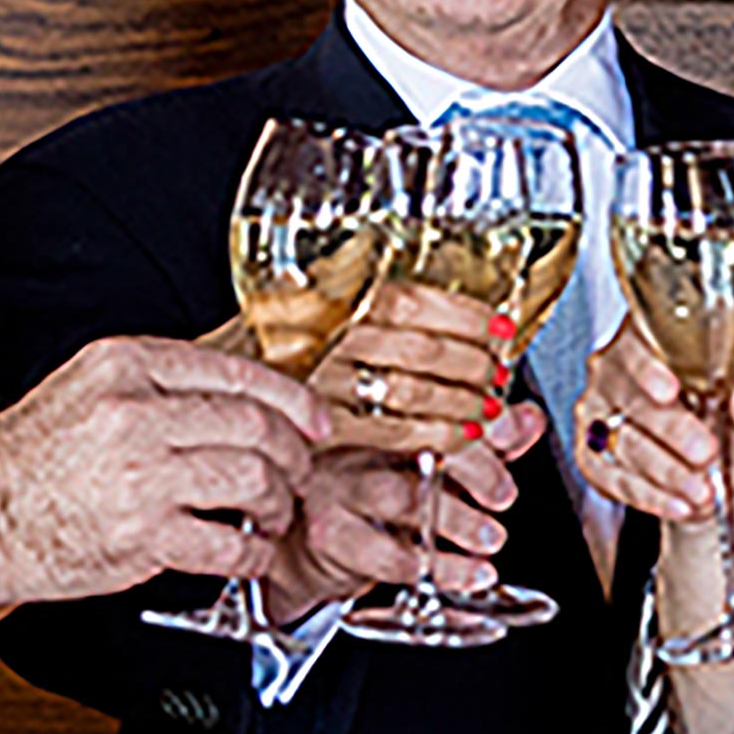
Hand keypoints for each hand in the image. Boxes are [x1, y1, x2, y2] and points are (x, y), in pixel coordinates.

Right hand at [0, 335, 319, 609]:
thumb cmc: (22, 460)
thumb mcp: (85, 390)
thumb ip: (153, 387)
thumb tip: (230, 400)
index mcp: (124, 366)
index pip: (237, 373)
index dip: (292, 399)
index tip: (313, 420)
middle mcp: (136, 413)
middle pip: (256, 425)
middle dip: (293, 455)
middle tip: (297, 473)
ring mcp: (141, 475)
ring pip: (252, 479)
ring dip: (278, 503)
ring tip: (271, 515)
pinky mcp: (141, 535)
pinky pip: (227, 543)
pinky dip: (250, 553)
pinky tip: (245, 553)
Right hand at [274, 405, 536, 612]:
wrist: (307, 540)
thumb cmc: (371, 492)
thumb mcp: (432, 461)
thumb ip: (484, 441)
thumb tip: (529, 418)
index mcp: (383, 411)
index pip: (432, 401)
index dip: (475, 414)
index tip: (508, 432)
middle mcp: (355, 440)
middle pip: (416, 440)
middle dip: (471, 466)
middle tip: (503, 495)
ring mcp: (337, 484)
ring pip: (399, 495)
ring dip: (454, 519)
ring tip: (491, 539)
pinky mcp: (329, 532)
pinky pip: (381, 551)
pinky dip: (433, 566)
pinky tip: (468, 573)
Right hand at [306, 280, 520, 455]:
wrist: (232, 388)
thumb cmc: (291, 344)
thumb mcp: (327, 306)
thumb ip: (389, 304)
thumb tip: (478, 317)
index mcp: (335, 297)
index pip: (412, 301)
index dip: (466, 316)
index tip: (501, 326)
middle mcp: (330, 337)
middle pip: (421, 349)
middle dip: (473, 364)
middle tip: (498, 372)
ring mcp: (325, 383)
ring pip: (412, 392)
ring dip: (462, 401)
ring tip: (488, 406)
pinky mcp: (324, 427)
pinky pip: (393, 432)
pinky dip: (436, 434)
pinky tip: (462, 436)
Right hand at [576, 321, 733, 527]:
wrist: (715, 458)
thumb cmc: (726, 411)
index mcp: (649, 339)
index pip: (637, 345)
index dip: (649, 368)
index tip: (671, 391)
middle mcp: (612, 370)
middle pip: (631, 399)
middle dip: (671, 430)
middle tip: (706, 452)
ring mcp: (596, 413)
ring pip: (624, 443)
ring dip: (666, 472)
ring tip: (702, 492)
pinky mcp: (591, 455)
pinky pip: (613, 479)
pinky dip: (651, 497)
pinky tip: (680, 506)